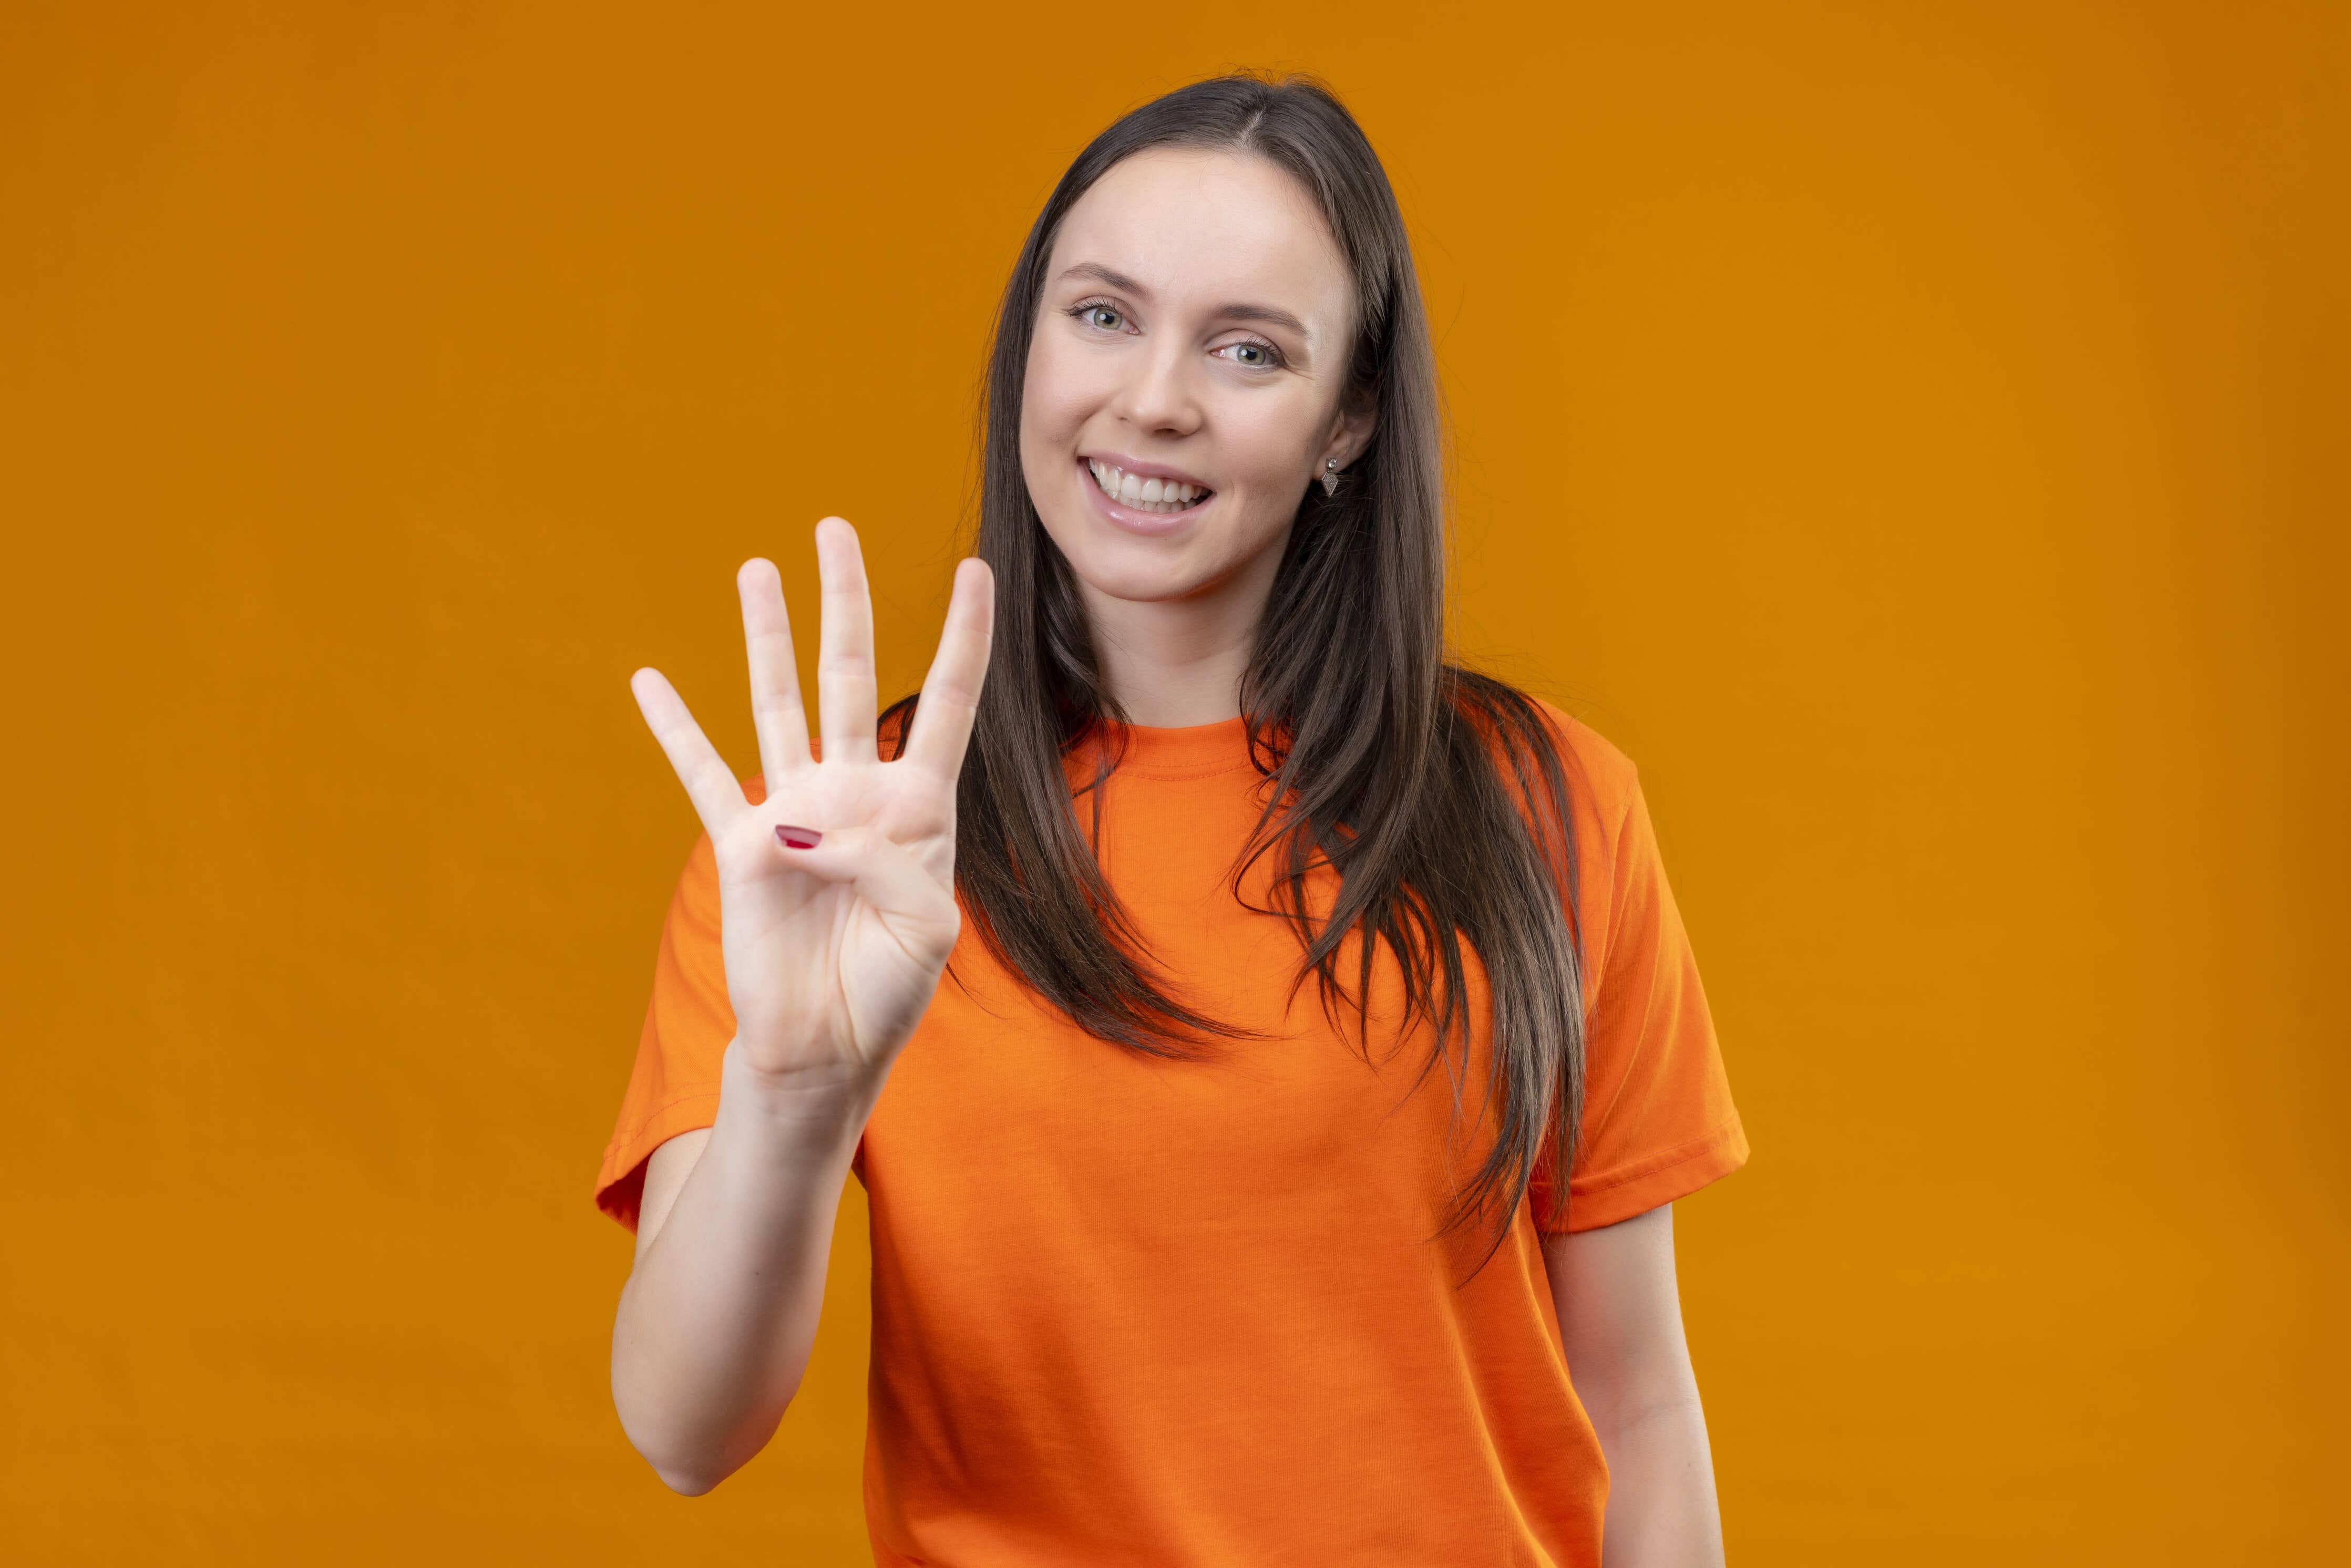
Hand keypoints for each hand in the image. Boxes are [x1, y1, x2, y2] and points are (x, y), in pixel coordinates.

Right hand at [628, 517, 994, 1092]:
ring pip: (779, 701)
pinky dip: (676, 727)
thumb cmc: (890, 988)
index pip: (944, 703)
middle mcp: (853, 791)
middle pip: (852, 674)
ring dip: (767, 635)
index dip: (963, 638)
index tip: (976, 571)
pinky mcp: (741, 843)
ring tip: (758, 568)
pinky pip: (704, 772)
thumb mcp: (925, 927)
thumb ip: (883, 864)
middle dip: (846, 600)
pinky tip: (650, 679)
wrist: (829, 1044)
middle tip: (834, 528)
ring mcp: (794, 809)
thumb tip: (805, 827)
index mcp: (918, 807)